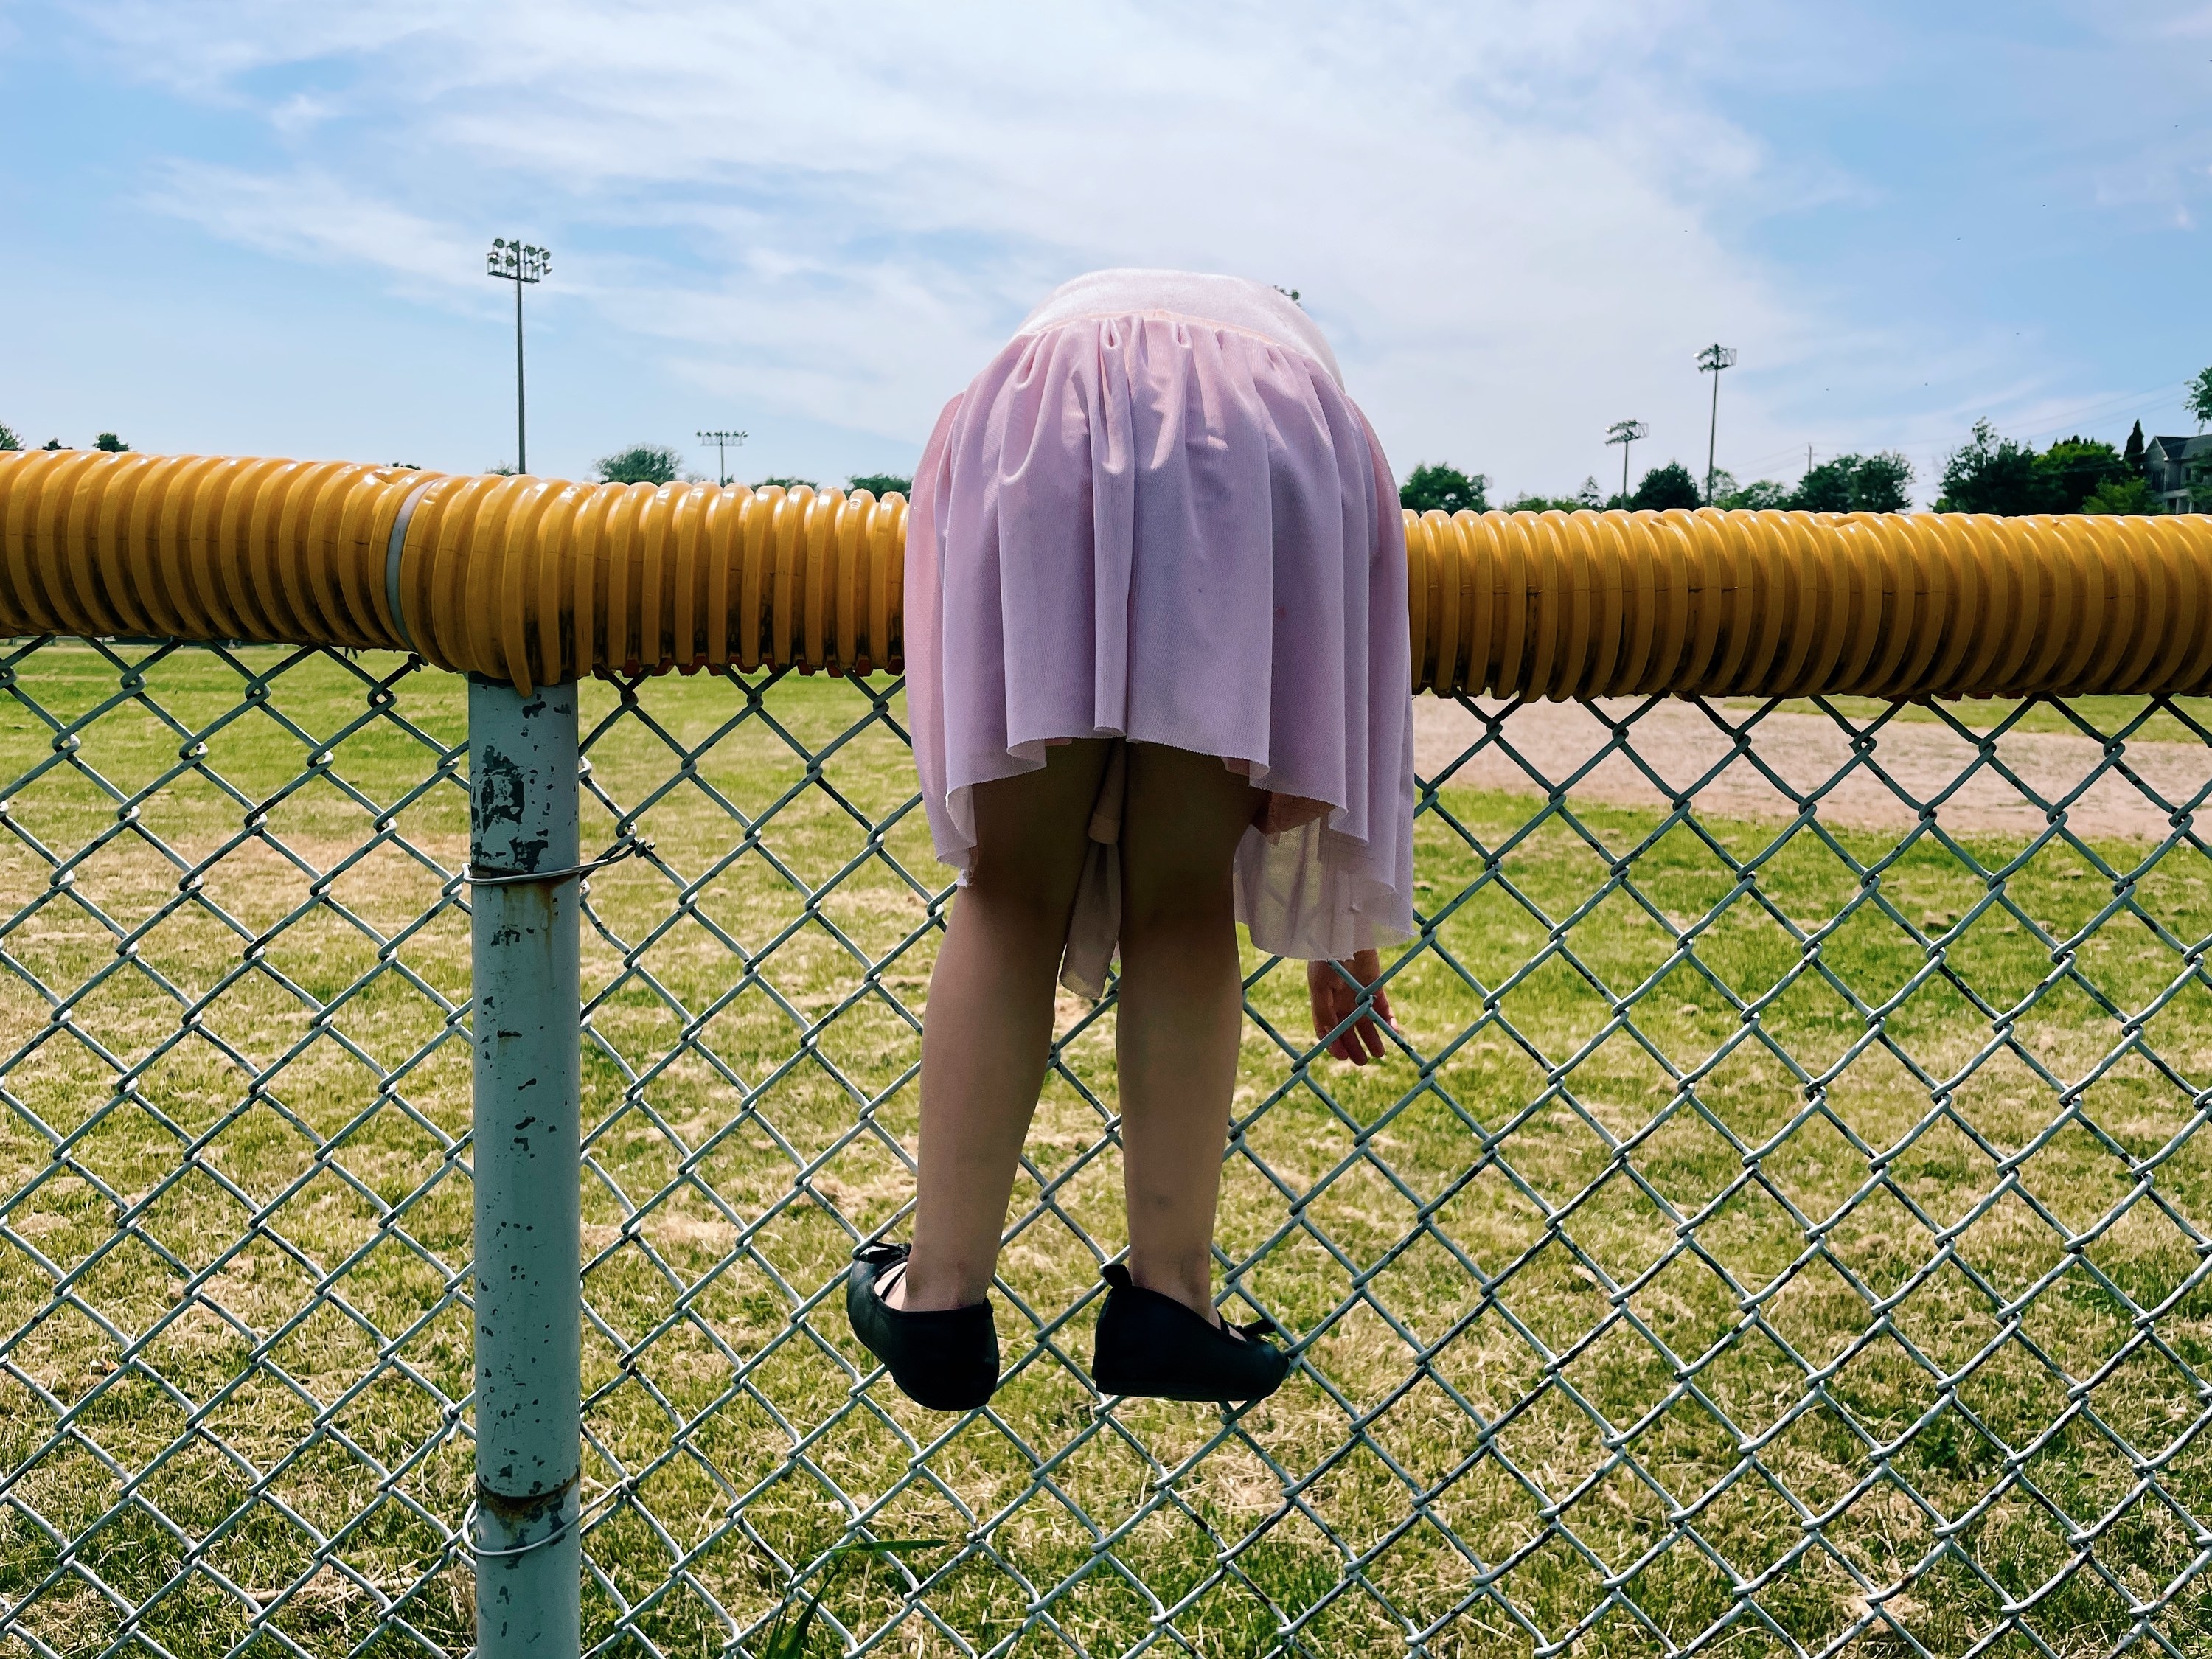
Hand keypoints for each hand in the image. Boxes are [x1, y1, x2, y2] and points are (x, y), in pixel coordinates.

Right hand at [1307, 949, 1395, 1065]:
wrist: (1345, 933)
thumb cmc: (1326, 959)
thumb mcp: (1319, 986)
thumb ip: (1323, 1011)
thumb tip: (1329, 1035)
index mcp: (1323, 1002)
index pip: (1327, 1029)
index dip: (1334, 1044)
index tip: (1343, 1057)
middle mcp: (1340, 1001)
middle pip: (1348, 1030)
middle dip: (1355, 1047)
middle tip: (1363, 1061)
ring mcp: (1358, 995)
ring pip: (1367, 1022)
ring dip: (1373, 1038)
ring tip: (1380, 1054)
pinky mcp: (1375, 987)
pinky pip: (1383, 1008)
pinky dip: (1388, 1020)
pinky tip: (1394, 1030)